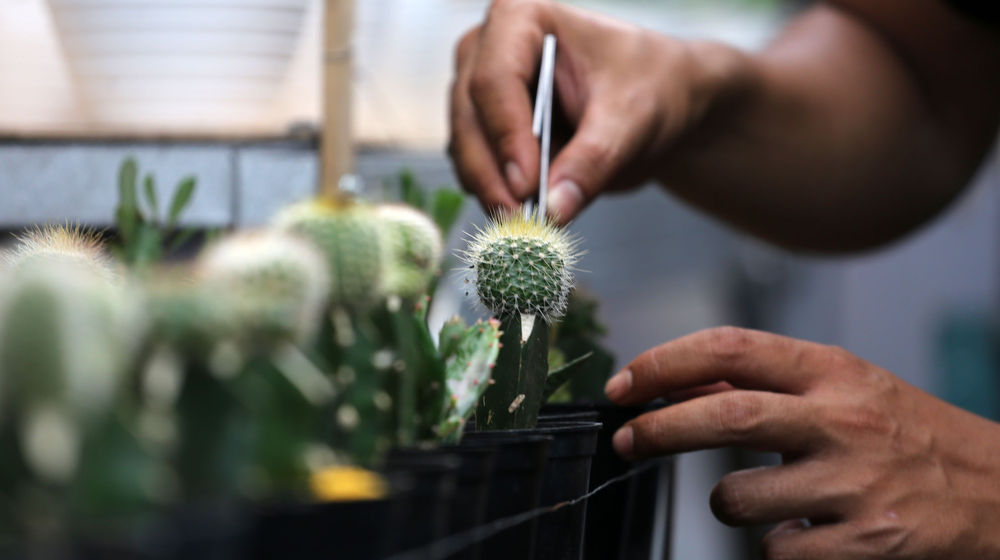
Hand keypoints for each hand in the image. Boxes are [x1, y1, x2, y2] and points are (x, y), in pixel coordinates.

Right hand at [448, 0, 745, 223]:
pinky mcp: (486, 131)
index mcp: (521, 19)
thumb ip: (594, 160)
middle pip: (469, 115)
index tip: (527, 185)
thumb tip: (555, 208)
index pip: (495, 79)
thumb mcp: (634, 119)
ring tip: (526, 225)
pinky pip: (476, 167)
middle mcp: (488, 49)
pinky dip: (496, 195)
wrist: (658, 104)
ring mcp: (480, 92)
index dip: (506, 134)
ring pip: (465, 146)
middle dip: (491, 172)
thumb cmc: (651, 86)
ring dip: (490, 189)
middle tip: (519, 219)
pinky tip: (526, 217)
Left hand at [605, 327, 999, 558]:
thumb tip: (675, 386)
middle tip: (626, 441)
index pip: (729, 349)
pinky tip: (804, 532)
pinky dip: (774, 545)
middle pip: (723, 415)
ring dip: (726, 503)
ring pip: (736, 497)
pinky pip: (777, 551)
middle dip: (657, 429)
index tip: (625, 386)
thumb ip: (764, 385)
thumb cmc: (906, 434)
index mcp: (832, 371)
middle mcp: (841, 419)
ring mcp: (854, 483)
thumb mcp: (842, 389)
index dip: (663, 363)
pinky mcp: (866, 542)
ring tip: (759, 499)